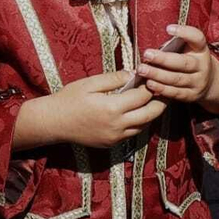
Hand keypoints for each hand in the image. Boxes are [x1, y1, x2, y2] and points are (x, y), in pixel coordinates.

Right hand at [23, 72, 166, 149]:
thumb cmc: (69, 99)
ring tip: (155, 102)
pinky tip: (138, 113)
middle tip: (165, 91)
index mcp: (112, 107)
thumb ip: (113, 78)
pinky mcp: (112, 144)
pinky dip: (139, 123)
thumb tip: (132, 74)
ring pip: (144, 126)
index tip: (153, 77)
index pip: (142, 96)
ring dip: (151, 114)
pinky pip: (133, 134)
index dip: (151, 86)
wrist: (54, 122)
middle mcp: (118, 125)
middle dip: (161, 102)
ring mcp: (115, 137)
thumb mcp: (89, 83)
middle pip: (150, 114)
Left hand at [137, 24, 218, 111]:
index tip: (168, 28)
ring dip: (157, 74)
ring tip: (142, 70)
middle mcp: (202, 66)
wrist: (208, 82)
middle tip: (146, 54)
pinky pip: (175, 92)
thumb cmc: (189, 60)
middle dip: (163, 59)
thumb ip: (174, 46)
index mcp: (201, 50)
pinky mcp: (192, 95)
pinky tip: (149, 83)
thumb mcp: (188, 49)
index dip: (185, 32)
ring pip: (177, 79)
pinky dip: (161, 88)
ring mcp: (198, 82)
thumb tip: (151, 49)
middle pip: (183, 63)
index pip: (197, 38)